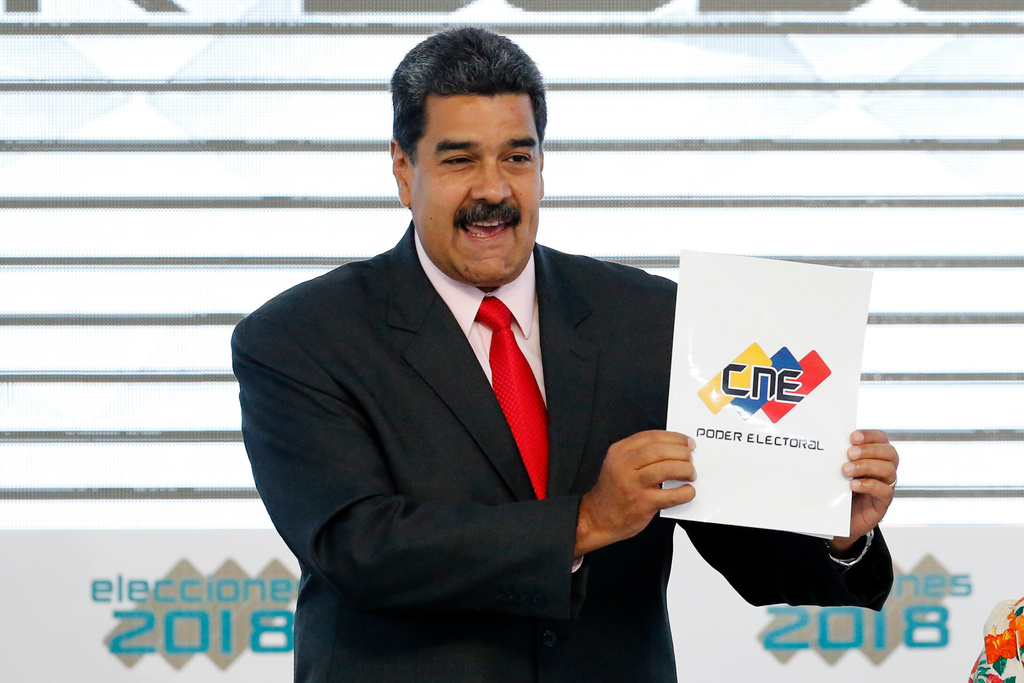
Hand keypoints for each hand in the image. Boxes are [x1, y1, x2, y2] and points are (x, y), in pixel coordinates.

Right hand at [575, 430, 695, 556]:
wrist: (598, 518)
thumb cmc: (614, 491)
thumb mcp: (619, 464)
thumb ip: (640, 455)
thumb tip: (674, 449)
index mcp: (619, 451)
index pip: (651, 436)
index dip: (674, 437)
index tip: (688, 442)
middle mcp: (623, 465)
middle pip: (660, 451)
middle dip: (682, 453)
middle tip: (691, 459)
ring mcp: (633, 485)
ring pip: (666, 469)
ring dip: (685, 469)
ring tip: (691, 474)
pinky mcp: (642, 504)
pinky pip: (671, 495)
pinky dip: (685, 492)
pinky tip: (688, 491)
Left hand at [828, 429, 897, 555]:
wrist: (840, 518)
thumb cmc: (839, 489)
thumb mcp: (838, 470)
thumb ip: (838, 457)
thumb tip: (825, 442)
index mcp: (875, 456)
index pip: (881, 439)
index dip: (870, 435)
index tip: (853, 436)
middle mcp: (884, 469)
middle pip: (889, 453)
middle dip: (869, 450)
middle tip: (850, 453)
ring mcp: (886, 485)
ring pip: (888, 470)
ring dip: (866, 466)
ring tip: (846, 470)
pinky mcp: (883, 503)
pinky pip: (884, 491)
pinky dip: (869, 485)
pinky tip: (853, 485)